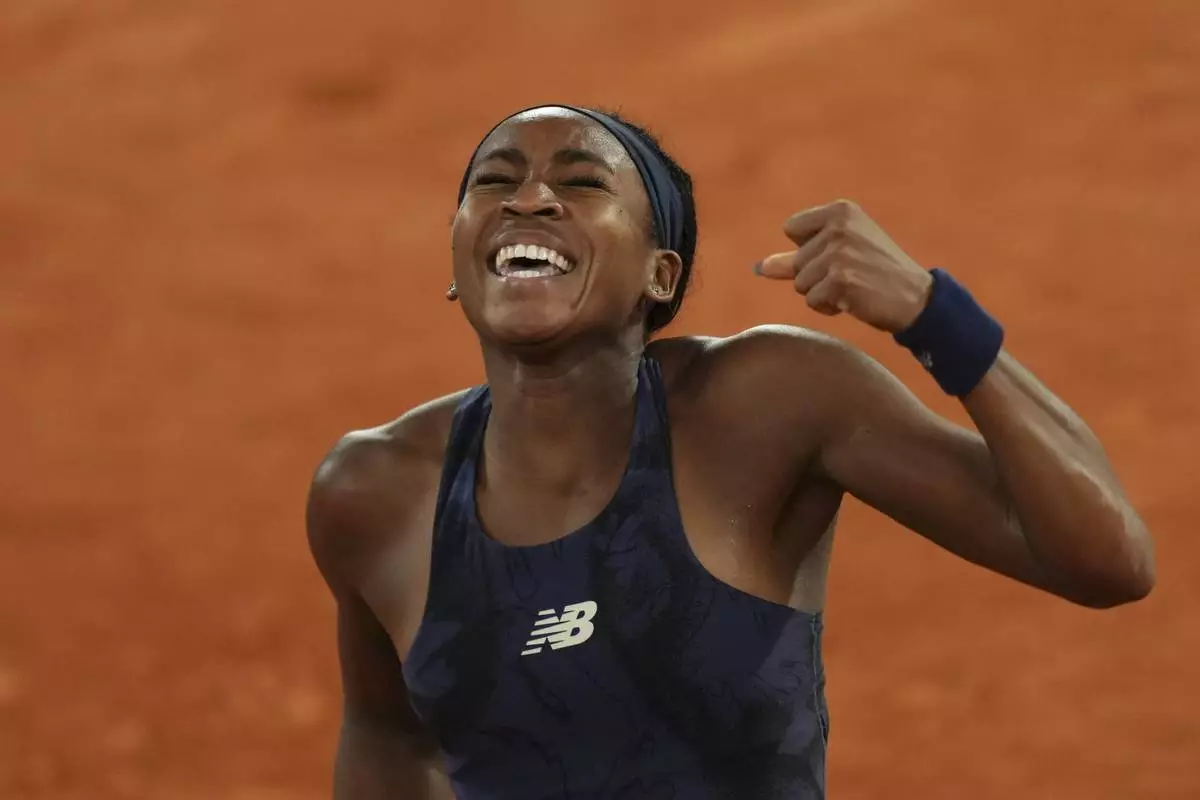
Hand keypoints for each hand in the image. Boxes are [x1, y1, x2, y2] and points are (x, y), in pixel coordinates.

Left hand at [754, 199, 933, 332]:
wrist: (915, 297)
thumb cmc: (876, 273)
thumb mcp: (839, 253)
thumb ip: (796, 257)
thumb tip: (759, 267)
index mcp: (840, 210)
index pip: (791, 228)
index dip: (809, 249)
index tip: (840, 253)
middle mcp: (839, 226)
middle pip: (796, 261)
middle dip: (817, 276)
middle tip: (852, 275)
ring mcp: (839, 252)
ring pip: (801, 283)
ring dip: (822, 293)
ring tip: (853, 287)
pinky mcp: (839, 279)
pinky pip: (812, 301)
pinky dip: (829, 307)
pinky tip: (853, 300)